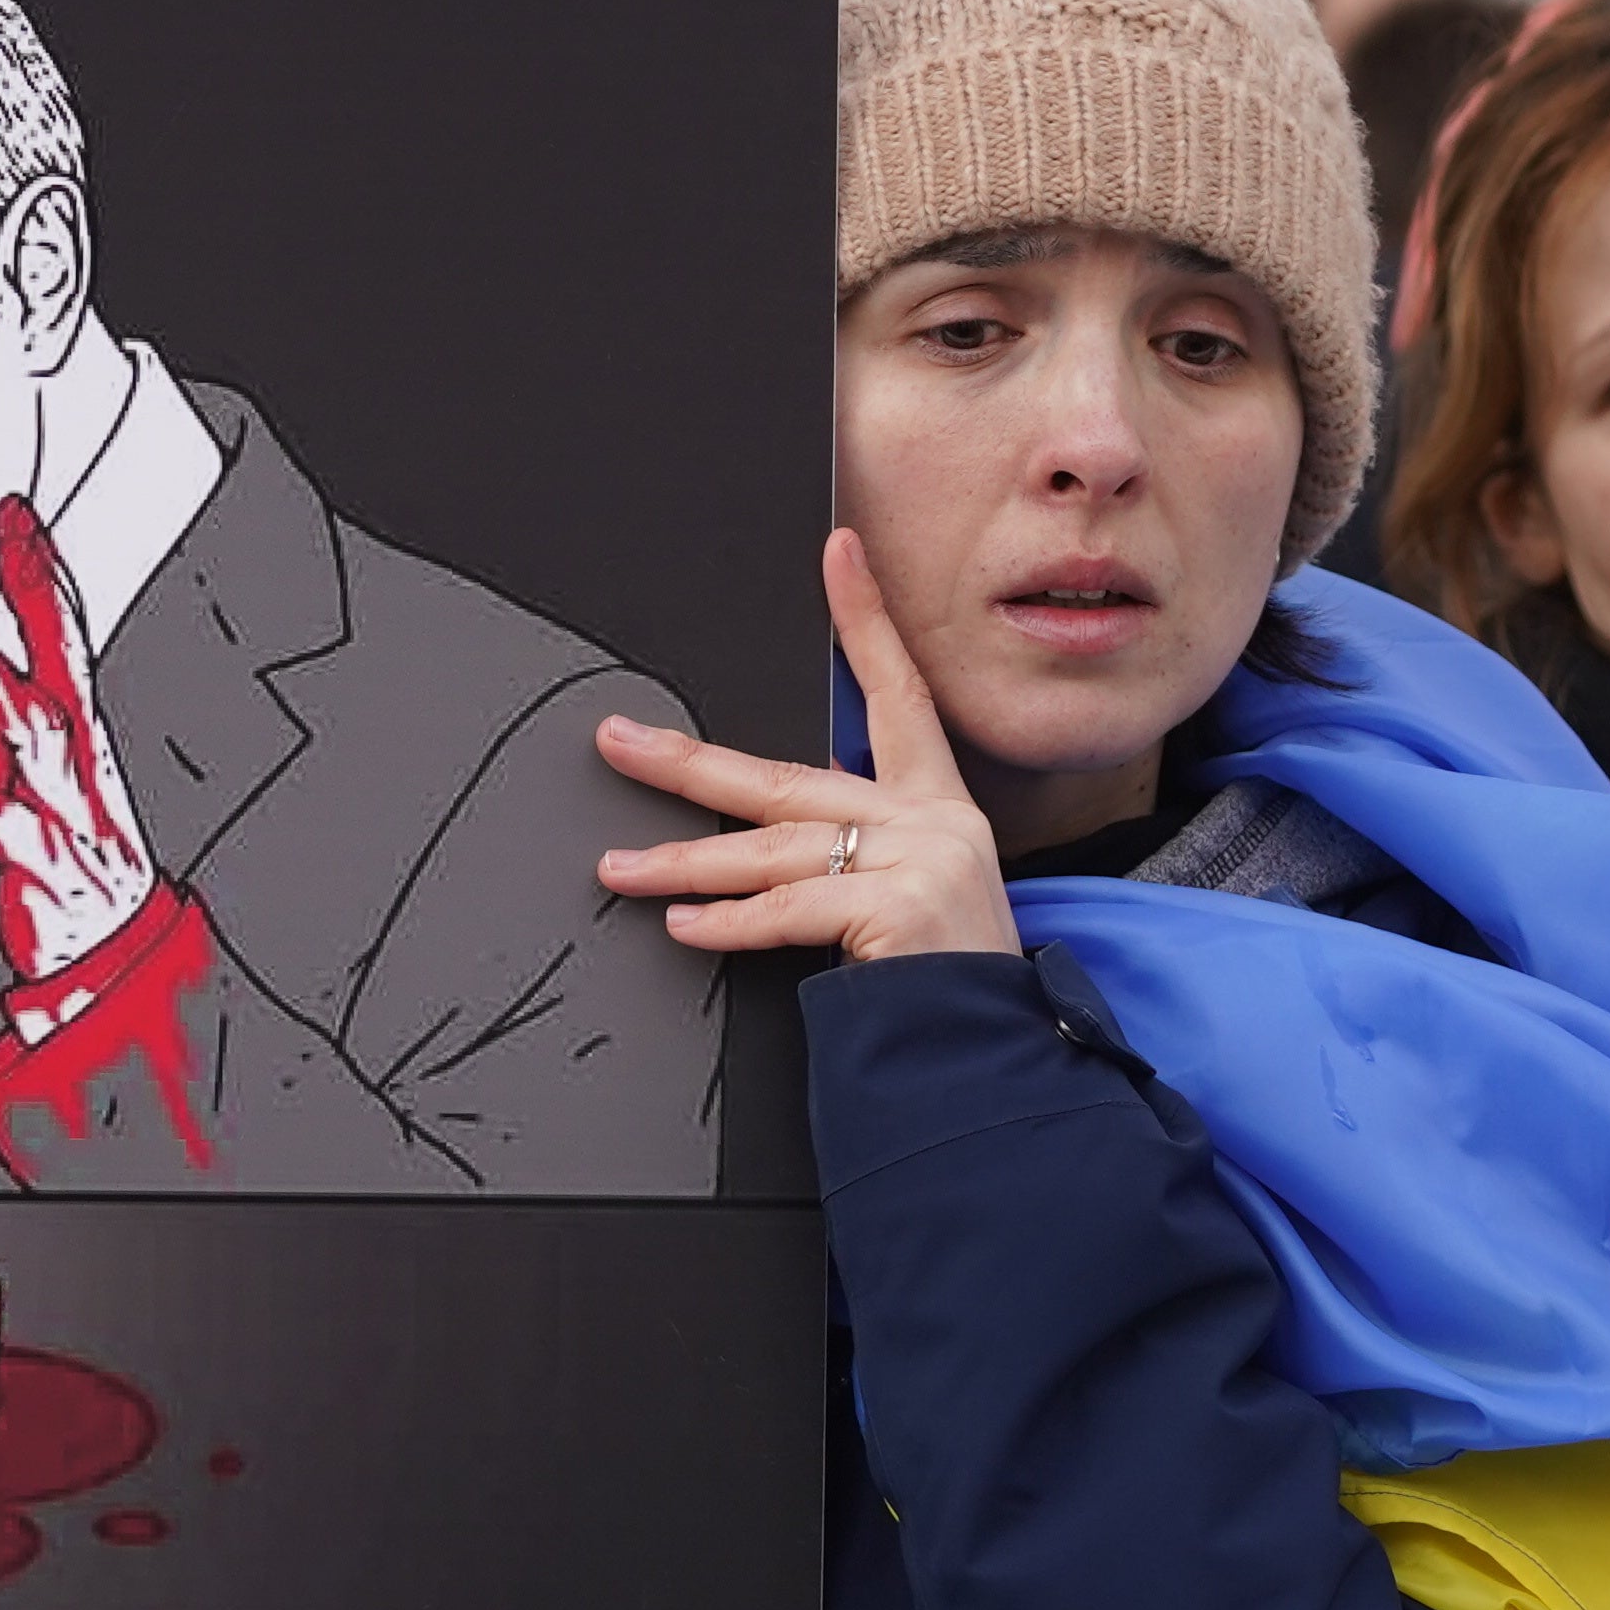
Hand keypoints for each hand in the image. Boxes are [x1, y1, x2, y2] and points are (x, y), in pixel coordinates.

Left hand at [0, 497, 160, 979]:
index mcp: (75, 736)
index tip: (12, 513)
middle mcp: (75, 763)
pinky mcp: (46, 870)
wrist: (113, 957)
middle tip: (2, 535)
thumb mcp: (18, 772)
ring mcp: (66, 812)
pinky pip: (1, 831)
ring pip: (33, 734)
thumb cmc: (62, 855)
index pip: (65, 638)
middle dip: (34, 596)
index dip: (43, 572)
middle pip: (59, 665)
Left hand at [592, 529, 1020, 962]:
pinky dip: (729, 921)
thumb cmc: (942, 972)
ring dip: (684, 863)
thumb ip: (839, 854)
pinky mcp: (902, 908)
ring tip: (619, 870)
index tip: (839, 555)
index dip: (866, 620)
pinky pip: (790, 908)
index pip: (895, 692)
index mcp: (934, 803)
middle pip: (782, 779)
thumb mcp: (904, 891)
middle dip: (686, 763)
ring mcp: (920, 860)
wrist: (993, 1054)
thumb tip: (738, 846)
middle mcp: (930, 820)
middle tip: (615, 741)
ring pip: (771, 851)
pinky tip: (683, 923)